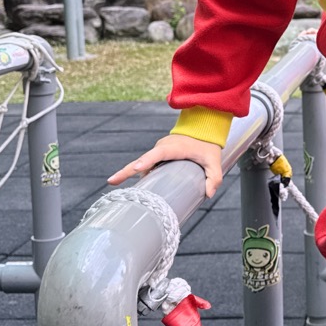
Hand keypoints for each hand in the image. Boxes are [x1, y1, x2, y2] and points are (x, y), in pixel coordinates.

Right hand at [108, 134, 223, 197]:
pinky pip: (145, 166)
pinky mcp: (157, 156)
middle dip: (126, 170)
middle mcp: (162, 148)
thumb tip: (209, 194)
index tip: (137, 168)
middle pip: (142, 160)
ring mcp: (157, 152)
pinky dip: (136, 174)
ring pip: (141, 164)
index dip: (147, 160)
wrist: (202, 131)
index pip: (158, 153)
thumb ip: (214, 177)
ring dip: (128, 174)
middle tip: (112, 181)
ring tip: (117, 187)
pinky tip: (132, 189)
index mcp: (174, 147)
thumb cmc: (207, 146)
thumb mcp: (214, 161)